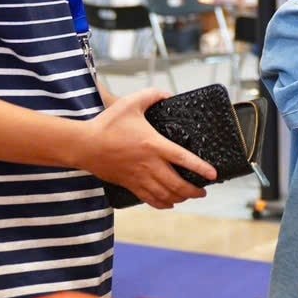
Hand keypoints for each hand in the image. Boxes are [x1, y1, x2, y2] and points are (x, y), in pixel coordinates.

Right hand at [75, 88, 216, 208]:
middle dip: (193, 190)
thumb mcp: (131, 103)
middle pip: (177, 183)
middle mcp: (149, 164)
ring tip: (190, 196)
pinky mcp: (129, 184)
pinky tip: (169, 204)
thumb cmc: (107, 124)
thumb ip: (151, 95)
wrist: (84, 145)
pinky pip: (149, 199)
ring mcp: (139, 176)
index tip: (213, 175)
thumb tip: (166, 94)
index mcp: (154, 144)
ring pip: (164, 194)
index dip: (200, 168)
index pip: (183, 159)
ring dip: (180, 198)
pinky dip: (161, 204)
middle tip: (203, 191)